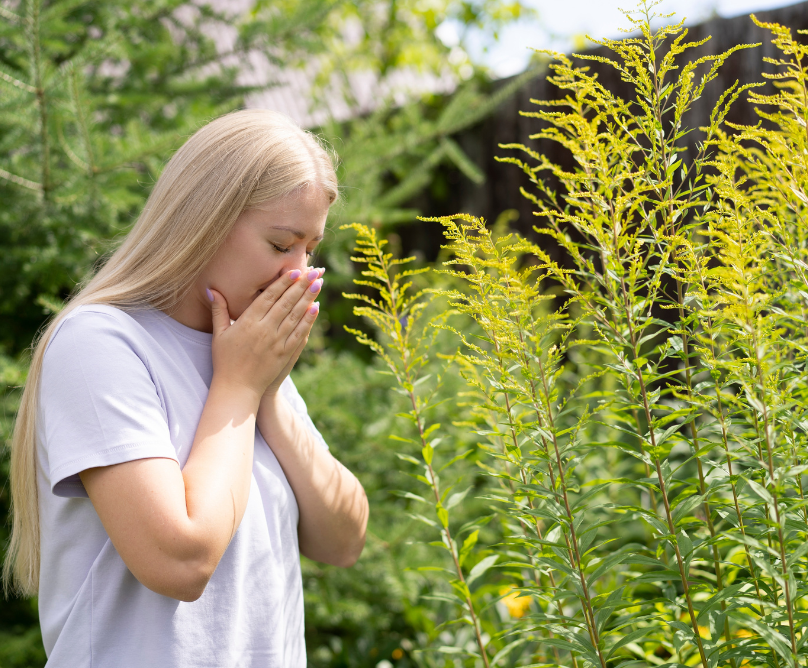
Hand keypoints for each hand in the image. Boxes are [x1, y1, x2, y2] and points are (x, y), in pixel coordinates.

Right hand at [207, 267, 322, 399]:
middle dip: (301, 285)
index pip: (269, 296)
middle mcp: (265, 329)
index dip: (284, 282)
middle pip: (286, 302)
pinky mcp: (285, 354)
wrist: (237, 389)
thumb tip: (211, 289)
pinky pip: (300, 333)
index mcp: (248, 322)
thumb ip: (219, 310)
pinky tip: (316, 308)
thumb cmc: (225, 361)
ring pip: (296, 315)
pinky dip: (309, 320)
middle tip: (314, 271)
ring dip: (308, 298)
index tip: (295, 270)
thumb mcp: (219, 334)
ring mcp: (277, 342)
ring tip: (318, 283)